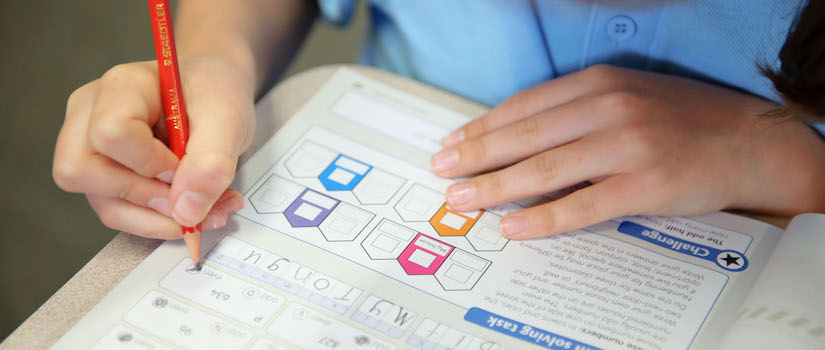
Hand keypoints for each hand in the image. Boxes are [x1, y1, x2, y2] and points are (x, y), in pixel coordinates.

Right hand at [53, 55, 254, 238]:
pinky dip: (159, 221)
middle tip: (197, 198)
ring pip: (103, 203)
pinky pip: (119, 212)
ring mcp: (91, 146)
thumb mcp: (229, 117)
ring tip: (209, 209)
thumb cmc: (214, 90)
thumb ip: (212, 161)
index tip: (185, 167)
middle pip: (83, 172)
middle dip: (148, 199)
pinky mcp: (103, 174)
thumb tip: (186, 211)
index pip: (109, 134)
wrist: (216, 88)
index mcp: (121, 87)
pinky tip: (193, 209)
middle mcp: (91, 114)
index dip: (149, 164)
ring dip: (160, 219)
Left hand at [431, 65, 824, 238]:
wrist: (752, 141)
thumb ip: (578, 110)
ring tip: (462, 200)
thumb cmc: (685, 119)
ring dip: (495, 187)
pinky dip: (542, 219)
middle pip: (525, 136)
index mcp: (600, 82)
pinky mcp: (644, 185)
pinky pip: (581, 206)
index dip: (483, 128)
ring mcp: (627, 146)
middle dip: (476, 157)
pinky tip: (513, 228)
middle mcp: (608, 108)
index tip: (454, 145)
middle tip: (442, 174)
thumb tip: (521, 138)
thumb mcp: (629, 95)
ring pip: (544, 170)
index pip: (524, 106)